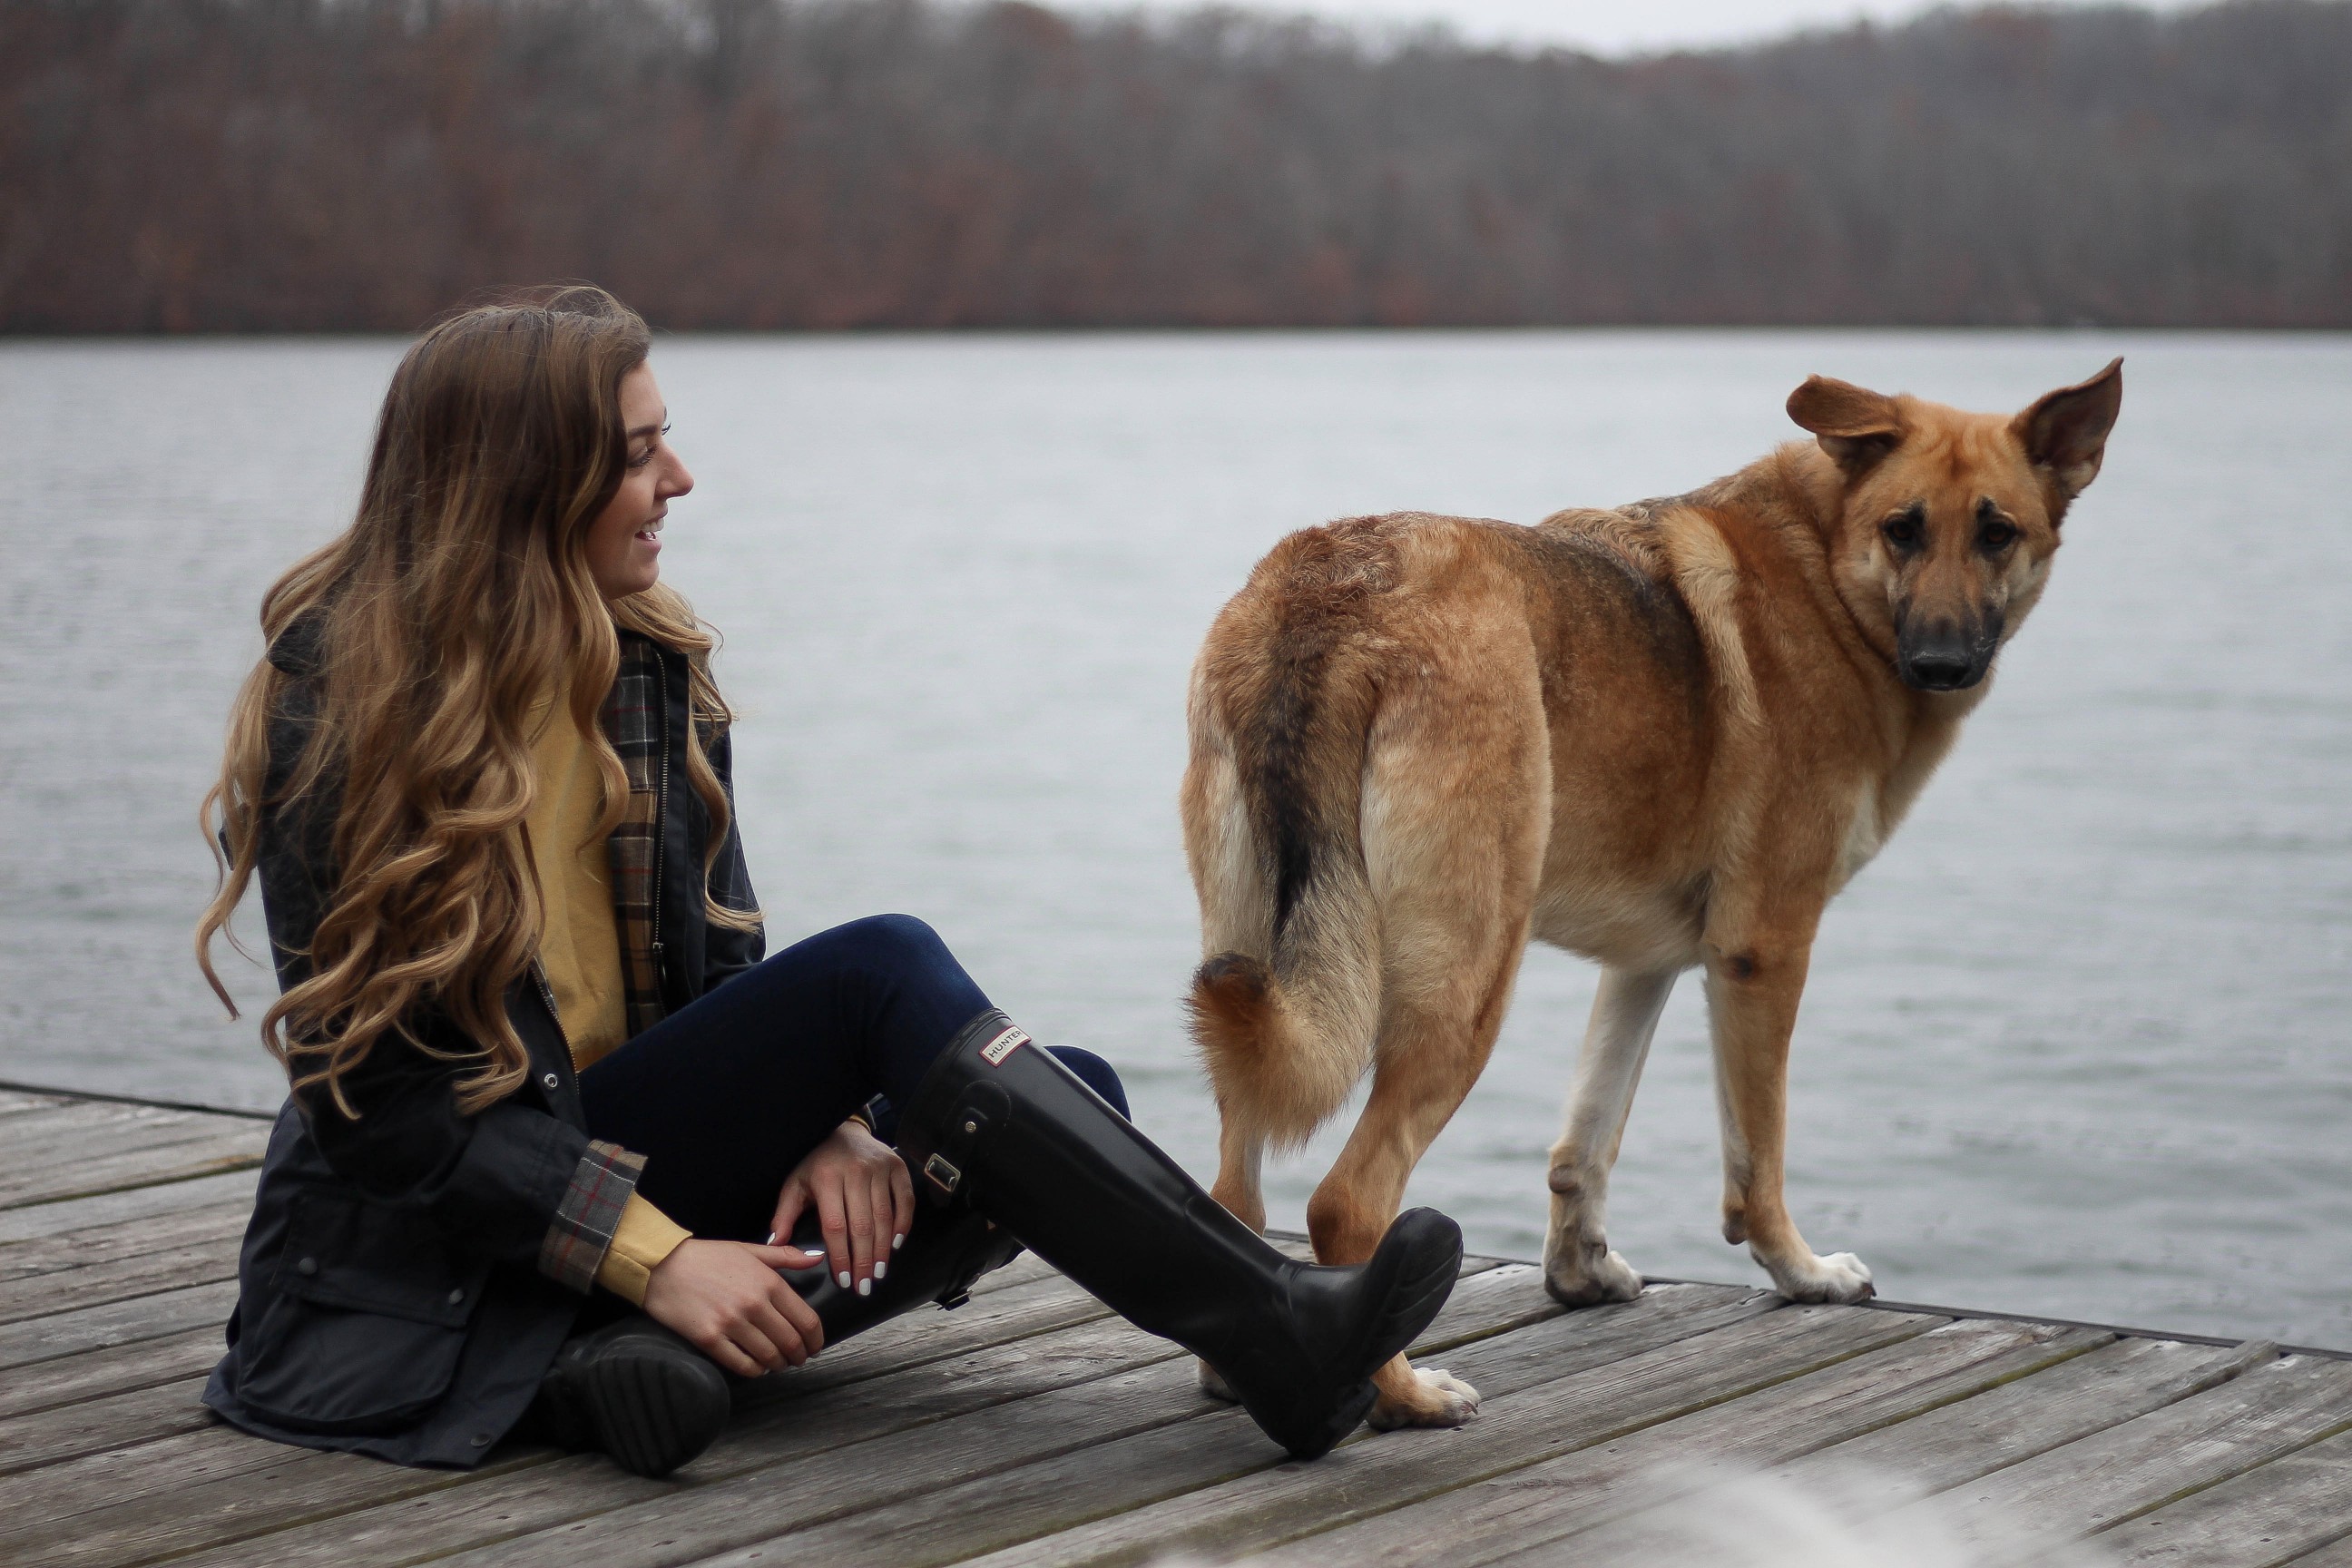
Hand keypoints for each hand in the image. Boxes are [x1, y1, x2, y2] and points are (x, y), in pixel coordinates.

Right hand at [642, 1238, 824, 1375]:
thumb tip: (817, 1259)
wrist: (661, 1264)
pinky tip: (757, 1367)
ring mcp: (730, 1323)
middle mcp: (753, 1304)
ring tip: (778, 1364)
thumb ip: (785, 1256)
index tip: (815, 1346)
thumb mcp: (748, 1250)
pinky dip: (755, 1370)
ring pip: (769, 1356)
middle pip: (790, 1342)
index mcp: (768, 1282)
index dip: (816, 1339)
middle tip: (799, 1359)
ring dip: (778, 1365)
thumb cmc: (706, 1256)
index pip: (806, 1320)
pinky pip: (741, 1364)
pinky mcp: (709, 1339)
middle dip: (799, 1355)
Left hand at [767, 1119, 916, 1297]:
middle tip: (864, 1287)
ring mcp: (880, 1168)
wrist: (844, 1130)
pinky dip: (903, 1225)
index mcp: (827, 1178)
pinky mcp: (897, 1167)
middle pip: (862, 1226)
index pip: (835, 1226)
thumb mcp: (795, 1184)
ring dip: (883, 1250)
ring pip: (885, 1217)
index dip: (840, 1256)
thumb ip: (784, 1215)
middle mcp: (856, 1172)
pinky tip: (896, 1246)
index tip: (843, 1281)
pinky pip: (905, 1200)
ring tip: (878, 1274)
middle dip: (863, 1261)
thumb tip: (775, 1246)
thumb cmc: (816, 1164)